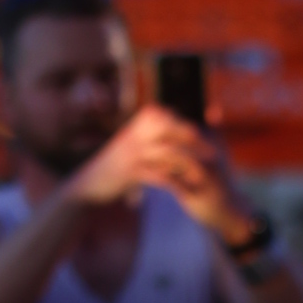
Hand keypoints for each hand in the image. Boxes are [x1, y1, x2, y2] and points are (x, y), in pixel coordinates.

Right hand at [63, 105, 225, 218]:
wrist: (89, 183)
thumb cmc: (114, 163)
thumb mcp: (131, 142)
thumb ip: (148, 130)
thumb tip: (169, 113)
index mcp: (135, 125)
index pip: (167, 117)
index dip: (187, 126)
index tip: (205, 135)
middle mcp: (133, 135)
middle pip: (171, 131)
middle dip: (195, 142)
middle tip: (213, 154)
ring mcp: (131, 152)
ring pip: (168, 153)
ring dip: (189, 164)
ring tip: (203, 174)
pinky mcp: (129, 172)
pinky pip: (158, 174)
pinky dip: (174, 182)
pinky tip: (185, 189)